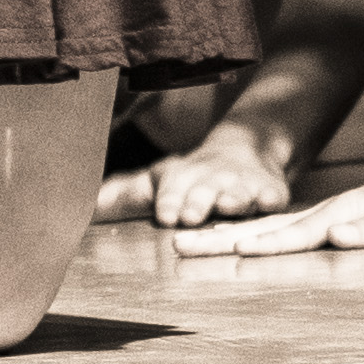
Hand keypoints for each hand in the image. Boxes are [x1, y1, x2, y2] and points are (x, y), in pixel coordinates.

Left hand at [92, 116, 301, 230]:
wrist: (246, 148)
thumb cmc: (194, 176)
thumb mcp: (161, 179)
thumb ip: (125, 193)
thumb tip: (90, 203)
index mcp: (182, 178)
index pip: (173, 188)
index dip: (170, 200)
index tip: (166, 215)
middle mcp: (211, 179)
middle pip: (204, 190)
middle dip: (197, 201)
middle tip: (190, 216)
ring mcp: (242, 185)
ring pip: (238, 192)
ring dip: (233, 199)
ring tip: (229, 205)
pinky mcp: (271, 191)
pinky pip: (273, 194)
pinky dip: (270, 198)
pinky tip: (268, 202)